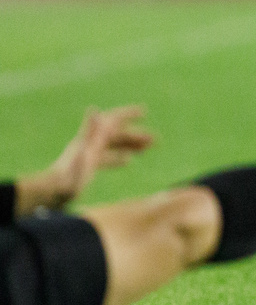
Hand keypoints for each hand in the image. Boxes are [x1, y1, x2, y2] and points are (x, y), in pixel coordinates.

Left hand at [17, 107, 153, 214]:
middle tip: (156, 140)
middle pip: (116, 134)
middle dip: (136, 135)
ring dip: (131, 144)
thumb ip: (89, 132)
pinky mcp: (87, 166)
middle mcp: (90, 144)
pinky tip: (128, 161)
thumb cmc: (68, 178)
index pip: (112, 121)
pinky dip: (120, 156)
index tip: (144, 111)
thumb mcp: (82, 154)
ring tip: (148, 148)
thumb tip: (94, 109)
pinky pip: (108, 157)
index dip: (127, 114)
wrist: (52, 195)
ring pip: (113, 145)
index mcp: (91, 140)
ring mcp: (88, 155)